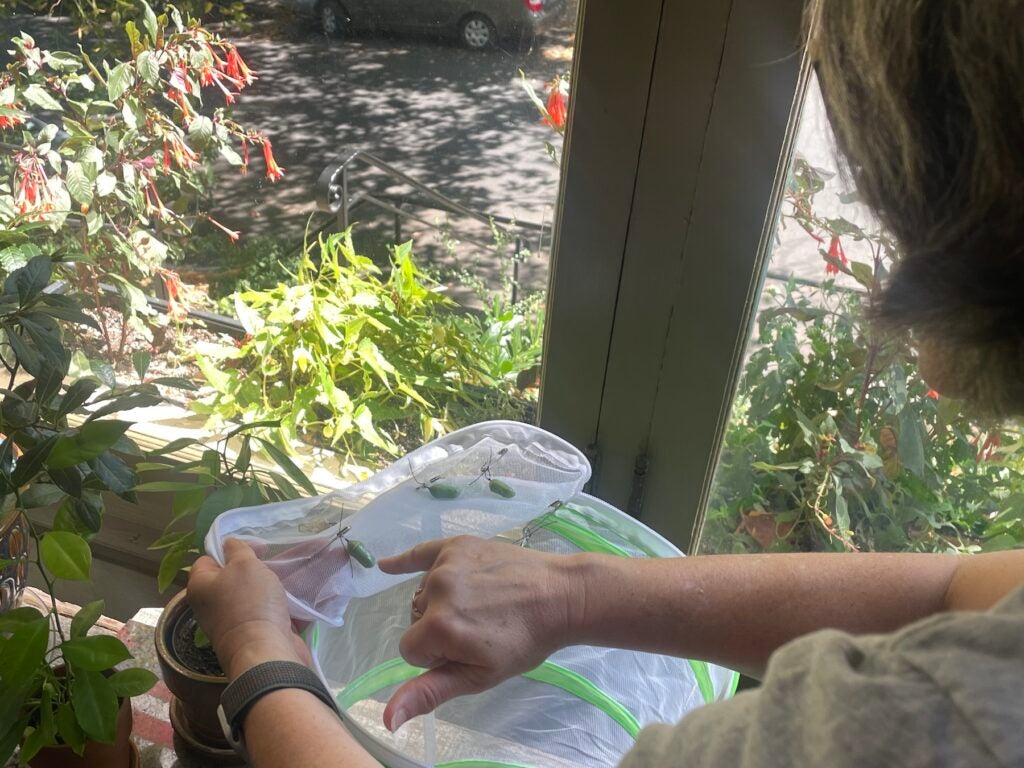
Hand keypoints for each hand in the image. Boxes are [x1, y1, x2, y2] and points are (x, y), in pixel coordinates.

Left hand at [188, 539, 311, 679]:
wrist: (266, 652)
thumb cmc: (250, 603)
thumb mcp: (244, 565)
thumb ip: (238, 550)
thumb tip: (229, 544)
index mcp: (201, 587)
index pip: (207, 559)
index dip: (229, 550)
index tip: (254, 548)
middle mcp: (211, 606)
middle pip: (231, 578)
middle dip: (253, 569)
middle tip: (271, 563)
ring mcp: (231, 623)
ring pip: (250, 596)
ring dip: (268, 588)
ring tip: (285, 579)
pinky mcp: (252, 635)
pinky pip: (265, 613)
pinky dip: (278, 607)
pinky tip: (293, 599)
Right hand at [377, 535, 583, 730]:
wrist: (559, 596)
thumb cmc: (523, 642)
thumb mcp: (478, 676)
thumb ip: (429, 692)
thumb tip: (386, 718)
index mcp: (438, 626)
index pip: (411, 651)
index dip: (437, 656)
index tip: (468, 649)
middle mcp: (436, 590)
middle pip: (416, 620)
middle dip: (438, 629)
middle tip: (479, 628)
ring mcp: (447, 563)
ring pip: (423, 594)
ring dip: (441, 602)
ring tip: (480, 605)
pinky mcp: (458, 545)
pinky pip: (422, 553)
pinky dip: (405, 561)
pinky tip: (385, 565)